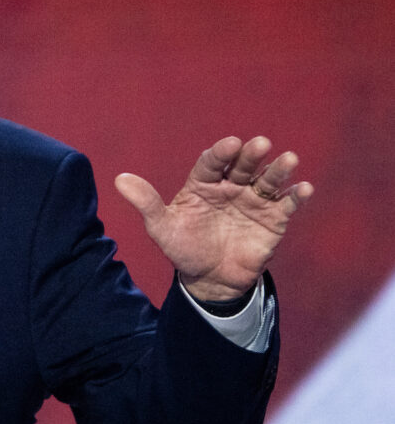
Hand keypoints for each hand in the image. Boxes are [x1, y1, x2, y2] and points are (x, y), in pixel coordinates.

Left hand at [115, 136, 312, 303]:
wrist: (210, 279)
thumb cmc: (183, 248)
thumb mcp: (162, 228)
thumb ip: (146, 204)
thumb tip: (119, 179)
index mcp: (202, 184)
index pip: (211, 163)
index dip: (220, 153)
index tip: (230, 144)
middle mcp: (229, 187)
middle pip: (241, 167)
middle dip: (251, 155)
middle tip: (260, 144)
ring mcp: (253, 201)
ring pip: (267, 181)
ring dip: (278, 170)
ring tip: (289, 159)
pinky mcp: (273, 219)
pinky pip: (286, 205)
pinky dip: (295, 196)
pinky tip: (304, 189)